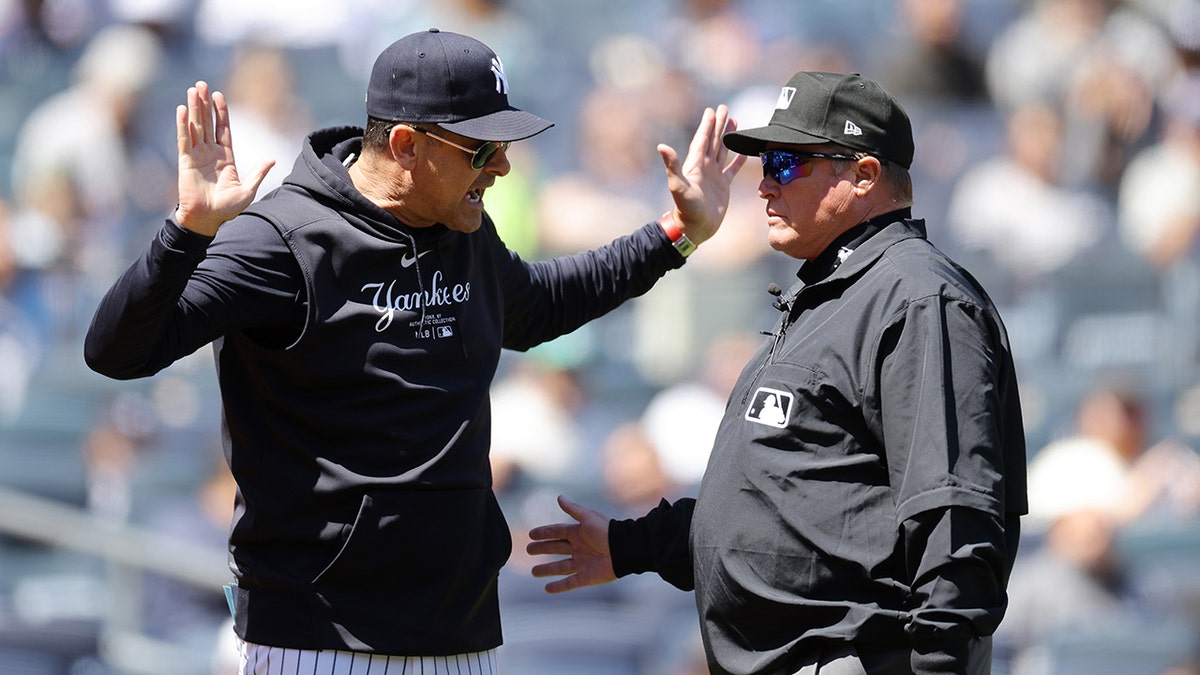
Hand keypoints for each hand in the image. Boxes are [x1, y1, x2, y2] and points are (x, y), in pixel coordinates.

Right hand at [175, 80, 274, 235]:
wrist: (207, 220)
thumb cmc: (226, 209)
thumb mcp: (247, 190)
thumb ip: (258, 173)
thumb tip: (272, 158)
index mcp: (225, 157)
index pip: (223, 129)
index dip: (221, 112)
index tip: (219, 95)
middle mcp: (210, 153)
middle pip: (207, 123)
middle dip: (205, 104)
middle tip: (202, 84)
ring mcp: (197, 156)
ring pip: (195, 126)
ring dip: (194, 108)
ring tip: (193, 90)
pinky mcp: (185, 162)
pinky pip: (184, 140)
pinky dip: (183, 124)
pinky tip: (182, 109)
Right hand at [526, 495, 615, 592]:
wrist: (624, 549)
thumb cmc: (607, 531)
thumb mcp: (588, 517)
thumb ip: (573, 509)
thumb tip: (559, 497)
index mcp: (578, 533)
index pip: (557, 532)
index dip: (544, 533)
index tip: (531, 535)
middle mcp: (578, 548)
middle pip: (556, 549)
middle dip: (542, 549)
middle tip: (529, 550)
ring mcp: (582, 563)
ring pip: (560, 567)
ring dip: (547, 569)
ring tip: (534, 572)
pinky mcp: (586, 577)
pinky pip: (569, 583)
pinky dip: (559, 587)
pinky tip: (547, 588)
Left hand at [657, 104, 746, 245]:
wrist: (694, 228)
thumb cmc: (686, 209)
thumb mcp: (678, 186)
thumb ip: (672, 166)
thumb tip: (661, 146)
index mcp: (695, 164)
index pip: (702, 139)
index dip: (707, 125)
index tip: (712, 110)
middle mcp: (705, 167)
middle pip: (713, 140)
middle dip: (719, 124)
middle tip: (725, 107)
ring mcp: (714, 176)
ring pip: (723, 151)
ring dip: (728, 137)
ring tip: (734, 122)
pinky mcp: (723, 186)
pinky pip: (732, 169)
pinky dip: (739, 160)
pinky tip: (745, 152)